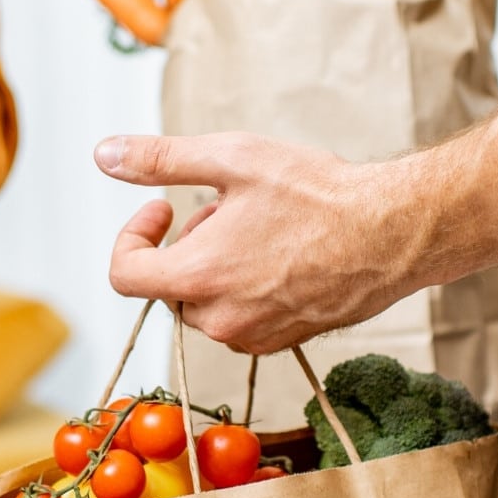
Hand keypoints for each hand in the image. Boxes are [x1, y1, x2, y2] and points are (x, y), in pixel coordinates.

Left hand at [94, 132, 411, 353]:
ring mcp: (253, 336)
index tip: (162, 209)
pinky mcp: (283, 342)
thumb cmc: (319, 195)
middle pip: (170, 285)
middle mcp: (220, 319)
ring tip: (264, 228)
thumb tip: (105, 155)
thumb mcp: (232, 159)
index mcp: (198, 277)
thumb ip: (160, 160)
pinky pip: (241, 318)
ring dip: (218, 266)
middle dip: (189, 245)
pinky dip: (247, 287)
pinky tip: (284, 253)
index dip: (133, 236)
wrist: (393, 233)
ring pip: (207, 302)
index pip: (125, 275)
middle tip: (233, 208)